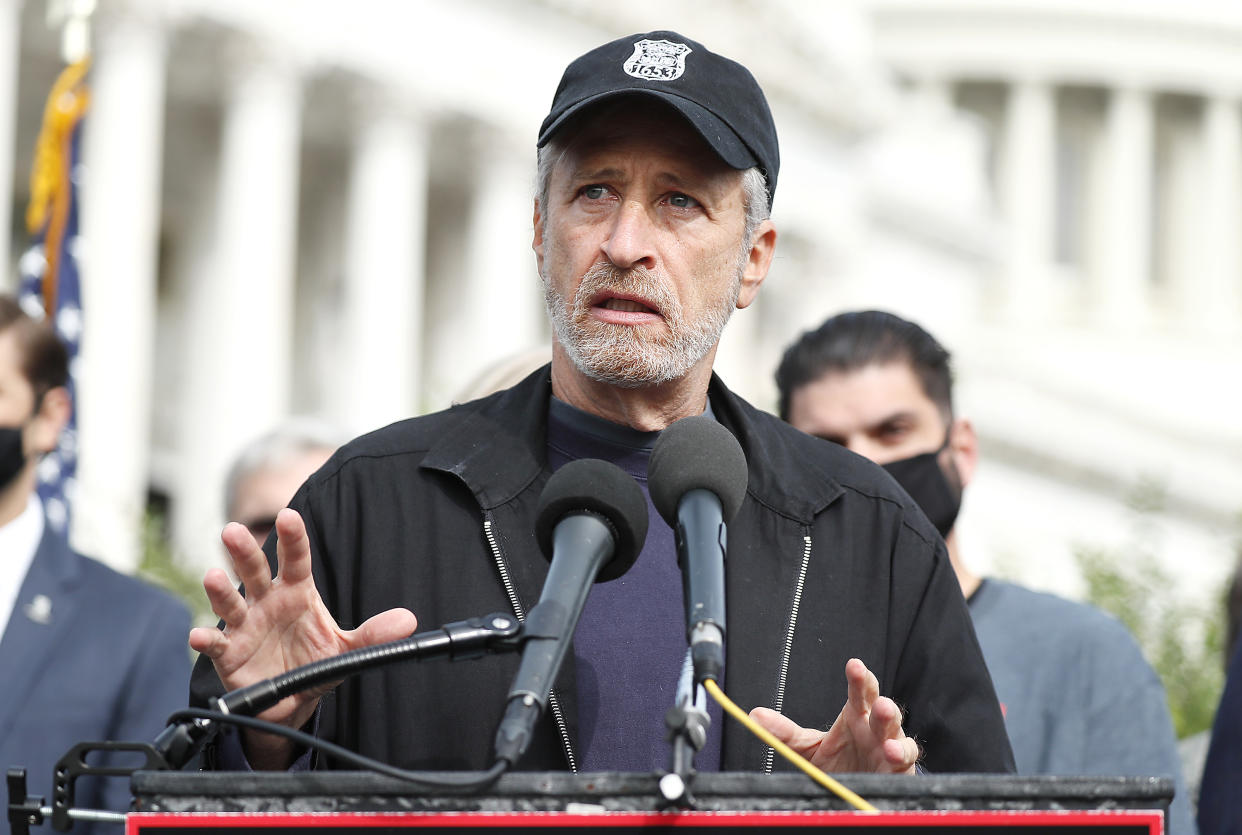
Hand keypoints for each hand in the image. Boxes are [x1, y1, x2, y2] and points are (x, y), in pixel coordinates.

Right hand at [189, 508, 416, 766]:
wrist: (292, 699)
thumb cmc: (314, 660)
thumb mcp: (347, 648)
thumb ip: (374, 634)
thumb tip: (408, 622)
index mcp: (296, 592)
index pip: (295, 559)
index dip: (293, 538)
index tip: (289, 516)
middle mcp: (267, 602)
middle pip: (254, 571)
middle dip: (243, 552)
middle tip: (233, 531)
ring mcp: (245, 626)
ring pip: (230, 603)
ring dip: (219, 591)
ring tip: (212, 577)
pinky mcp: (229, 654)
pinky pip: (215, 644)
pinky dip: (206, 640)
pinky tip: (200, 636)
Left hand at [749, 657, 918, 773]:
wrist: (853, 790)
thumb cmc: (838, 761)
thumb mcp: (807, 747)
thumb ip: (784, 733)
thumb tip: (755, 716)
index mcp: (856, 715)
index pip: (860, 691)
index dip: (859, 678)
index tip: (854, 665)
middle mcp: (874, 729)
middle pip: (882, 708)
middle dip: (880, 702)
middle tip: (876, 701)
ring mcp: (889, 747)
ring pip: (898, 734)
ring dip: (893, 728)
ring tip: (885, 719)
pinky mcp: (899, 770)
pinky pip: (906, 761)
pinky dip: (901, 756)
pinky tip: (891, 753)